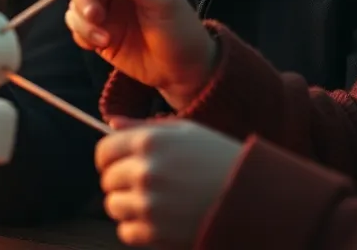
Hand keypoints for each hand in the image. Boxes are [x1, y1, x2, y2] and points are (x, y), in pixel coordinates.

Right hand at [65, 0, 216, 109]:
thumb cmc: (179, 26)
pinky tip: (101, 44)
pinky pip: (75, 26)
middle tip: (96, 13)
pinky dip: (83, 34)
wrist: (182, 69)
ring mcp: (103, 6)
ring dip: (82, 19)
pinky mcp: (95, 29)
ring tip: (104, 36)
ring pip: (74, 2)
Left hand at [95, 119, 241, 246]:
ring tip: (157, 202)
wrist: (252, 198)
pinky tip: (161, 220)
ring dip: (129, 206)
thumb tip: (111, 123)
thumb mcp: (186, 132)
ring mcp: (149, 203)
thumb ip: (144, 127)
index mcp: (150, 141)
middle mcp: (146, 171)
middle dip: (123, 183)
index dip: (111, 159)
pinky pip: (126, 231)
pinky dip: (139, 229)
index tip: (121, 165)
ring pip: (114, 206)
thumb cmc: (219, 160)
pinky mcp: (155, 232)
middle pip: (108, 180)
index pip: (104, 151)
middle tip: (149, 185)